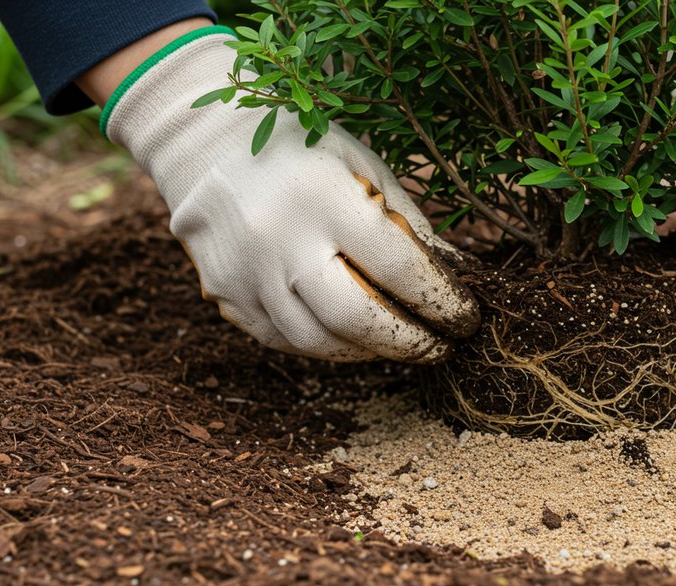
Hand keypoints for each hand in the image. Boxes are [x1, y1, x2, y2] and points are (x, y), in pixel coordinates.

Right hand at [101, 29, 478, 361]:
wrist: (208, 144)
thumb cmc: (305, 151)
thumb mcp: (366, 168)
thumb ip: (411, 226)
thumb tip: (459, 278)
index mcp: (324, 197)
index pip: (398, 268)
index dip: (441, 301)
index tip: (467, 317)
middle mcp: (280, 238)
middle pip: (357, 319)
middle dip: (410, 342)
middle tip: (441, 346)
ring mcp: (246, 272)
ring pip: (319, 341)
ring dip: (371, 351)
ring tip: (401, 343)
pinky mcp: (225, 295)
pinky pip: (284, 340)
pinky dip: (328, 346)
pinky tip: (354, 338)